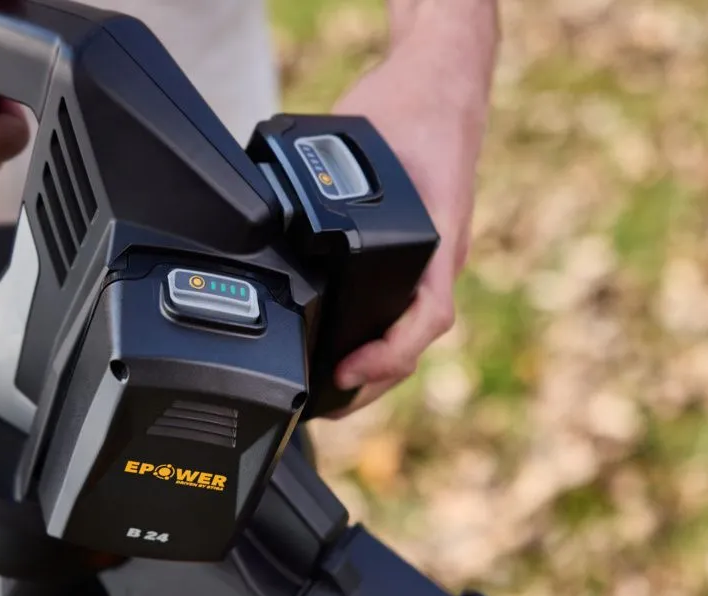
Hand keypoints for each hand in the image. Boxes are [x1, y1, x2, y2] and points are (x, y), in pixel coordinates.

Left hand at [328, 10, 497, 416]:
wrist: (445, 77)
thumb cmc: (410, 103)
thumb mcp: (361, 137)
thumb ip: (325, 176)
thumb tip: (263, 208)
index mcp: (438, 237)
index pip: (427, 319)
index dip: (387, 356)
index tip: (346, 372)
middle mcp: (443, 254)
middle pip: (416, 339)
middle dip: (374, 380)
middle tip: (328, 405)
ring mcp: (437, 253)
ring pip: (414, 326)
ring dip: (380, 364)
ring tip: (336, 390)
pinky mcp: (425, 245)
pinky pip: (408, 302)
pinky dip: (383, 331)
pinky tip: (354, 341)